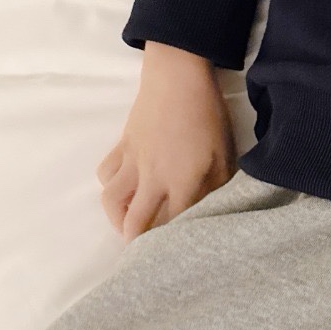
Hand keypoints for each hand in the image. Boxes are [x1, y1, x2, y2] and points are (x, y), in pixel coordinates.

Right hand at [96, 42, 237, 241]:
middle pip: (133, 222)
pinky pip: (106, 173)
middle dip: (135, 242)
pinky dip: (110, 185)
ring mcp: (133, 162)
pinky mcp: (121, 146)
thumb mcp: (224, 155)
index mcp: (181, 184)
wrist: (178, 78)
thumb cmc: (208, 117)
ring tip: (128, 223)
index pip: (171, 225)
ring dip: (117, 218)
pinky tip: (123, 187)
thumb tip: (210, 208)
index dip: (171, 242)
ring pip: (111, 201)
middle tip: (143, 250)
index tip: (175, 251)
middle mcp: (152, 179)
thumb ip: (218, 188)